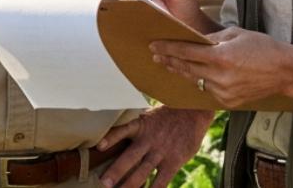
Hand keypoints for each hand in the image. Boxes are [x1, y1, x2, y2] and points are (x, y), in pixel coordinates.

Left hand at [95, 106, 213, 187]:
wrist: (193, 112)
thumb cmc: (168, 115)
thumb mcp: (150, 116)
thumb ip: (137, 128)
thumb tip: (118, 136)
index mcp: (141, 126)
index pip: (123, 130)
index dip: (111, 138)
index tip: (99, 146)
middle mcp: (149, 139)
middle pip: (130, 157)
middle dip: (116, 171)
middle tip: (104, 183)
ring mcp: (161, 152)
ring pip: (143, 171)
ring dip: (130, 184)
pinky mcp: (174, 161)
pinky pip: (162, 179)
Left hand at [151, 26, 292, 108]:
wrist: (284, 71)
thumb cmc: (262, 47)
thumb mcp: (236, 34)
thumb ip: (212, 39)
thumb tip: (193, 40)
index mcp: (221, 56)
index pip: (186, 52)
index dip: (168, 48)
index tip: (154, 45)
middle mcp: (220, 76)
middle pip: (186, 67)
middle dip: (169, 60)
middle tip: (155, 55)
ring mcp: (224, 92)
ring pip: (195, 80)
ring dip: (181, 71)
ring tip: (169, 63)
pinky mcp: (228, 102)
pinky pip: (207, 90)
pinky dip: (200, 81)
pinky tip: (192, 74)